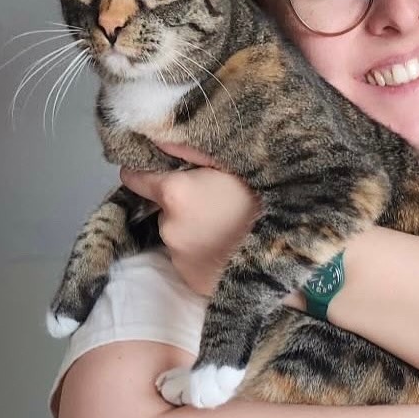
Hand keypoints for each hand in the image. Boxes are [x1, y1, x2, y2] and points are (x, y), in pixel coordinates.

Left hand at [120, 144, 260, 297]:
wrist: (283, 251)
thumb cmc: (259, 198)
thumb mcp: (228, 161)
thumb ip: (189, 149)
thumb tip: (159, 139)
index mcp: (174, 193)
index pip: (134, 177)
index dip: (145, 171)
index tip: (159, 171)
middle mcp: (169, 226)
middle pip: (163, 208)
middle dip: (180, 203)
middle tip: (214, 200)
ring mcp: (179, 256)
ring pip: (177, 234)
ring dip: (193, 228)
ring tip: (226, 224)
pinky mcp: (190, 279)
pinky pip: (190, 258)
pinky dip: (202, 251)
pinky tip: (227, 246)